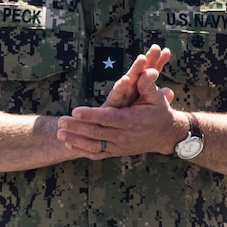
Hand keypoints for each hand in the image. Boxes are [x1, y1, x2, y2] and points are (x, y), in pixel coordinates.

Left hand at [57, 55, 177, 158]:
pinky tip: (69, 145)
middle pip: (97, 132)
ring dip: (76, 140)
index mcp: (131, 120)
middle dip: (77, 128)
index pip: (107, 118)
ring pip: (95, 145)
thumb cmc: (159, 112)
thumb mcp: (156, 97)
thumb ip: (147, 85)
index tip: (75, 111)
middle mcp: (124, 135)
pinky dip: (83, 151)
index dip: (91, 115)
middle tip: (60, 121)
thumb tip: (147, 72)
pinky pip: (99, 154)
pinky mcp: (118, 151)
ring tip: (59, 134)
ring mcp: (120, 145)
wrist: (167, 135)